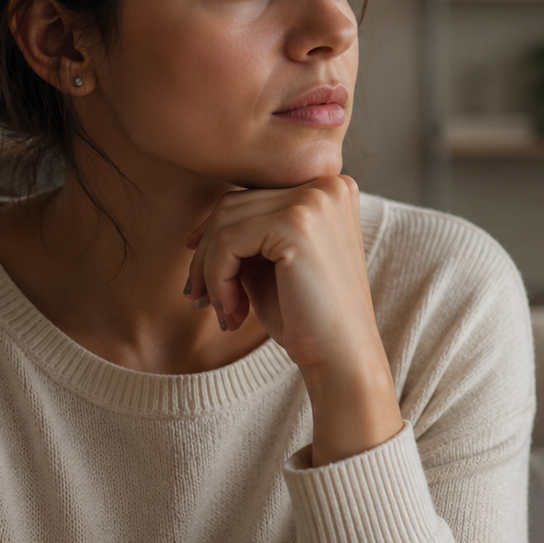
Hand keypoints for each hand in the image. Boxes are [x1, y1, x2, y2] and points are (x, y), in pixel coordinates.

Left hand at [185, 175, 401, 464]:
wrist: (342, 358)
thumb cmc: (308, 316)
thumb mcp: (275, 263)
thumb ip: (250, 233)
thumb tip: (200, 228)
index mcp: (329, 187)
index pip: (251, 194)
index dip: (217, 232)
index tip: (201, 272)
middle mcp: (327, 183)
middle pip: (233, 203)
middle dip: (208, 254)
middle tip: (203, 299)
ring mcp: (313, 200)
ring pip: (224, 221)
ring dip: (211, 271)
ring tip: (225, 311)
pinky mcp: (296, 223)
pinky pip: (228, 241)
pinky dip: (218, 279)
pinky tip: (232, 312)